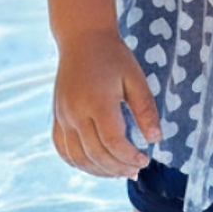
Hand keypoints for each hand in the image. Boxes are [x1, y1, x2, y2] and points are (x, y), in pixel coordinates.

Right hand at [51, 28, 162, 176]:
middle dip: (118, 168)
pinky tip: (95, 165)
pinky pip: (63, 149)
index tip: (145, 160)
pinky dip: (78, 163)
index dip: (130, 157)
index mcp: (98, 102)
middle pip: (96, 154)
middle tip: (136, 171)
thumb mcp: (136, 79)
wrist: (82, 39)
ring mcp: (62, 116)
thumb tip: (156, 139)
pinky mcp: (56, 117)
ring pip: (78, 157)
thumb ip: (146, 110)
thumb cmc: (114, 57)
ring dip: (98, 171)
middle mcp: (76, 113)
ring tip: (119, 172)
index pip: (114, 142)